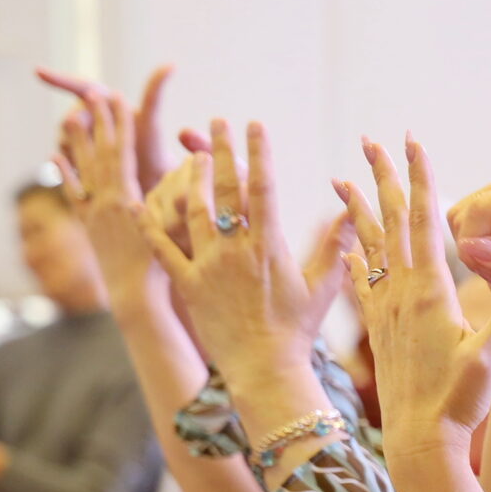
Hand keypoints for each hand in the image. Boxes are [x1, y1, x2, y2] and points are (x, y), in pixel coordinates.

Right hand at [39, 64, 174, 192]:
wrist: (151, 182)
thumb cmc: (154, 147)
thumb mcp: (153, 120)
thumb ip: (156, 92)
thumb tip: (172, 64)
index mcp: (105, 104)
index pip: (80, 87)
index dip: (58, 79)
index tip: (36, 70)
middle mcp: (91, 117)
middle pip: (71, 117)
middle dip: (78, 127)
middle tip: (91, 135)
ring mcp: (82, 137)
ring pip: (64, 137)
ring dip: (74, 147)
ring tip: (98, 159)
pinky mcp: (78, 157)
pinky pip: (65, 156)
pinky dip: (71, 163)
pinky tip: (86, 174)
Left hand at [52, 91, 162, 305]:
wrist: (134, 297)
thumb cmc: (160, 269)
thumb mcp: (174, 232)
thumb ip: (181, 203)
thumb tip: (196, 180)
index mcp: (126, 200)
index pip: (123, 153)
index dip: (122, 125)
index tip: (122, 99)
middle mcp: (104, 203)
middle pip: (100, 153)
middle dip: (99, 122)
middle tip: (94, 93)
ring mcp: (92, 213)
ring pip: (82, 169)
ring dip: (77, 141)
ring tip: (71, 115)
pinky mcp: (87, 225)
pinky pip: (72, 194)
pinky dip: (64, 173)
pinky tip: (55, 156)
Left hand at [134, 119, 350, 380]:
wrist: (264, 368)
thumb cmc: (297, 330)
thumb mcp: (323, 285)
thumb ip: (337, 243)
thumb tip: (351, 207)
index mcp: (269, 246)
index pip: (262, 187)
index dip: (257, 152)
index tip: (254, 125)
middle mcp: (236, 250)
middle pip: (227, 190)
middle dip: (223, 151)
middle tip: (217, 122)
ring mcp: (208, 267)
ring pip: (194, 211)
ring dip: (193, 179)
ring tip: (194, 154)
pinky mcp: (187, 285)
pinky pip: (163, 250)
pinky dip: (149, 226)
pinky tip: (139, 203)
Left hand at [340, 133, 490, 456]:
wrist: (418, 442)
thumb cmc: (457, 403)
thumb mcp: (488, 358)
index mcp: (428, 293)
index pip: (424, 223)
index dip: (420, 180)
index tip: (413, 142)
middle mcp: (400, 294)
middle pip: (390, 223)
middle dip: (383, 178)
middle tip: (371, 140)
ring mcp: (384, 311)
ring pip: (368, 246)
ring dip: (357, 208)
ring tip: (341, 176)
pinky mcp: (377, 331)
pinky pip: (360, 282)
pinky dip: (352, 256)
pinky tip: (345, 245)